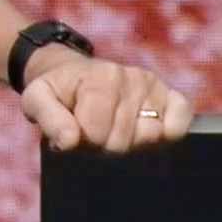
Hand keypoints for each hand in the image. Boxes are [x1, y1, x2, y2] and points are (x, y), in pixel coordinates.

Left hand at [19, 47, 194, 151]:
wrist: (73, 75)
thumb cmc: (58, 93)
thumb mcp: (38, 100)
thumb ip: (49, 119)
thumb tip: (69, 141)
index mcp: (98, 79)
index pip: (97, 133)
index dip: (84, 142)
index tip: (76, 131)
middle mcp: (129, 77)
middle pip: (123, 139)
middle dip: (105, 145)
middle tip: (94, 132)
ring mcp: (151, 85)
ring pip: (151, 135)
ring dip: (132, 142)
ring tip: (115, 129)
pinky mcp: (170, 94)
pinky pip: (183, 115)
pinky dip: (172, 129)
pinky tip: (152, 131)